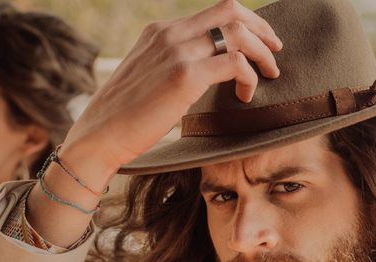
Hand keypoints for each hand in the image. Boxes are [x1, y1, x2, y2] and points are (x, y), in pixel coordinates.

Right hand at [62, 0, 282, 187]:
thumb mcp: (149, 81)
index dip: (243, 24)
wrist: (100, 135)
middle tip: (275, 51)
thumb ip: (173, 69)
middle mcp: (169, 33)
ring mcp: (177, 51)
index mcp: (160, 32)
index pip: (212, 13)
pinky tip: (246, 96)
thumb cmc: (124, 119)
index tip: (260, 42)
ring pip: (237, 33)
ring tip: (269, 75)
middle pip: (230, 10)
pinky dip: (249, 77)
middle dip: (261, 29)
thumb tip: (202, 78)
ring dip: (261, 54)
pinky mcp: (185, 75)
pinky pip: (234, 63)